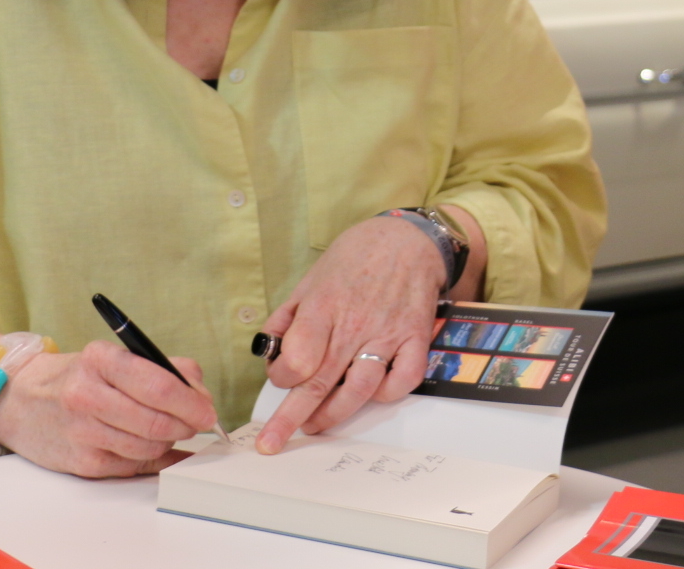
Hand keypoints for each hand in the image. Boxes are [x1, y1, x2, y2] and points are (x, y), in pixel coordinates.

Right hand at [0, 342, 217, 478]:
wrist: (18, 400)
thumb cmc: (75, 377)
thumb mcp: (112, 357)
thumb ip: (162, 368)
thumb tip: (200, 395)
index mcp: (100, 360)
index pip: (158, 383)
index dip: (191, 401)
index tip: (207, 409)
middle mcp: (87, 395)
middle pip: (156, 420)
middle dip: (187, 424)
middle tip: (196, 422)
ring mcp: (83, 432)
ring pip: (149, 446)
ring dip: (169, 441)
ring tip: (168, 429)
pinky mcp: (83, 462)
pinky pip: (134, 466)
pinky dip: (152, 458)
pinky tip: (152, 446)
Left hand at [254, 214, 452, 453]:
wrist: (407, 239)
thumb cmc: (355, 258)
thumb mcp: (311, 280)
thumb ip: (287, 318)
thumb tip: (268, 353)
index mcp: (324, 306)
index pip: (296, 359)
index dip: (281, 378)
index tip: (279, 379)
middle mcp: (354, 324)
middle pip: (319, 382)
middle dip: (291, 418)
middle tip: (273, 443)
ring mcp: (388, 333)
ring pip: (359, 389)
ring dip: (334, 415)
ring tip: (316, 425)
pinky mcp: (415, 339)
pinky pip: (402, 380)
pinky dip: (386, 395)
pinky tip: (371, 396)